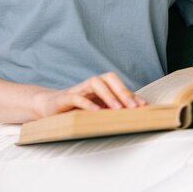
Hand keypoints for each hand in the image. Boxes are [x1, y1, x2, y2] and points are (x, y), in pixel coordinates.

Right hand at [32, 72, 147, 118]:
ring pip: (95, 83)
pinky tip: (96, 112)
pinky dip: (87, 103)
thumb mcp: (95, 109)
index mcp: (99, 86)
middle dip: (122, 91)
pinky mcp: (65, 98)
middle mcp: (90, 84)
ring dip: (108, 95)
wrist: (49, 107)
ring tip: (118, 109)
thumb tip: (135, 113)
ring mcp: (78, 89)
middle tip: (133, 107)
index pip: (117, 83)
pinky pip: (77, 96)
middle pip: (108, 78)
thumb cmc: (76, 108)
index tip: (143, 106)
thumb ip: (112, 108)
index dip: (130, 92)